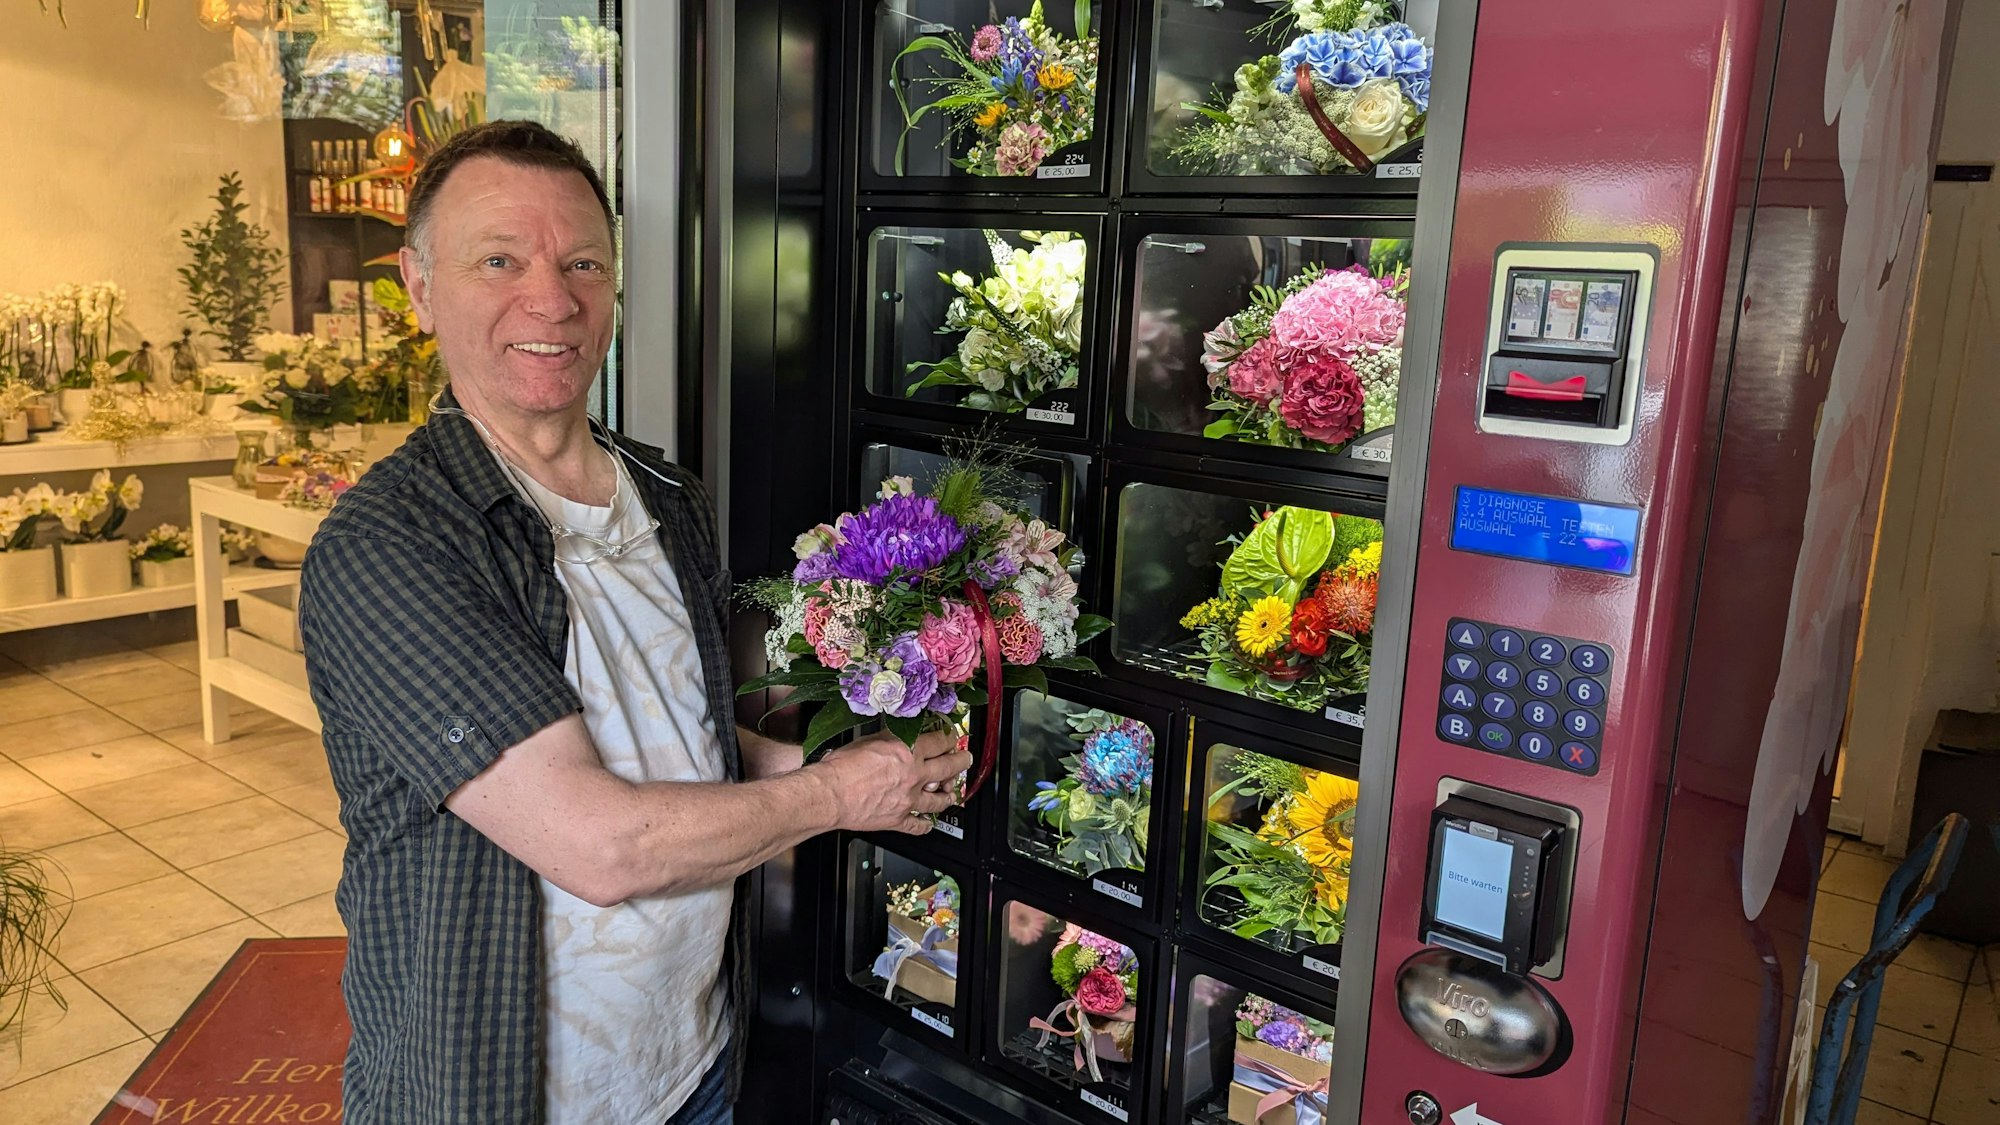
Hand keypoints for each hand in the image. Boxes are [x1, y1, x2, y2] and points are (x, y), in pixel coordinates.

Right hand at [816, 728, 971, 834]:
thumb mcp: (869, 740)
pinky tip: (928, 823)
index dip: (950, 738)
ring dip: (948, 794)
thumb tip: (901, 737)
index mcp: (908, 751)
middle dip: (961, 762)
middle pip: (949, 767)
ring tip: (951, 792)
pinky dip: (925, 825)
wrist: (829, 794)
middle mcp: (914, 775)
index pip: (940, 741)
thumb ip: (891, 739)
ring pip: (940, 799)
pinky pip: (919, 825)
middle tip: (965, 759)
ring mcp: (909, 800)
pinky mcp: (899, 819)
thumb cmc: (841, 767)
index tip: (952, 737)